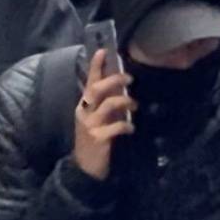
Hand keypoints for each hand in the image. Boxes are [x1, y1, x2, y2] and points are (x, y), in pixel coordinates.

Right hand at [72, 51, 133, 181]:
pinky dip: (126, 125)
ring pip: (108, 105)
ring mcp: (90, 126)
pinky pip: (115, 127)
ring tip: (135, 106)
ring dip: (125, 102)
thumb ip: (106, 102)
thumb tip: (121, 84)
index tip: (102, 51)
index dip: (95, 66)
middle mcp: (84, 112)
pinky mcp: (98, 139)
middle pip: (97, 89)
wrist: (84, 168)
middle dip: (114, 80)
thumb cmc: (94, 137)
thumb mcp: (97, 117)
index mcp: (84, 105)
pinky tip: (131, 129)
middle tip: (130, 78)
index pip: (89, 82)